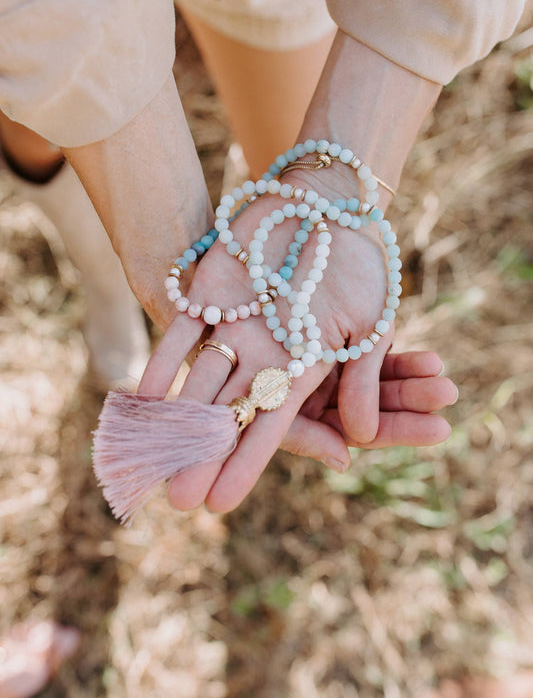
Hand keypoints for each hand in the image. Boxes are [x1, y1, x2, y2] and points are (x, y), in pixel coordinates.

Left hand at [139, 173, 456, 511]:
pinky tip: (142, 399)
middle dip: (205, 454)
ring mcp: (234, 327)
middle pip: (230, 414)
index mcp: (303, 367)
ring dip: (179, 421)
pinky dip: (162, 366)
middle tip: (179, 499)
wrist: (327, 201)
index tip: (220, 504)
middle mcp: (264, 355)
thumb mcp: (372, 320)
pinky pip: (180, 338)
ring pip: (201, 383)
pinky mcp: (208, 296)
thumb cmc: (360, 259)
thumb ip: (361, 377)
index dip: (245, 463)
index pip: (272, 426)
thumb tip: (362, 437)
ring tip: (155, 460)